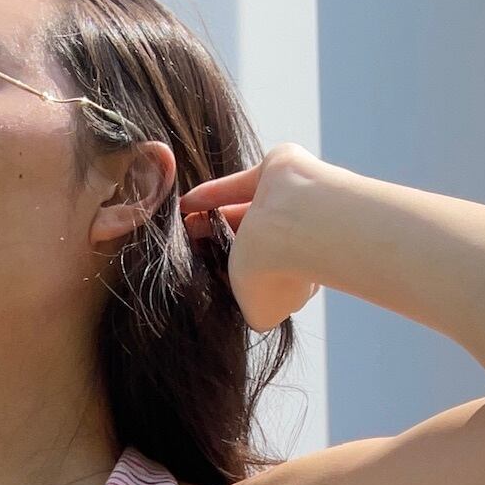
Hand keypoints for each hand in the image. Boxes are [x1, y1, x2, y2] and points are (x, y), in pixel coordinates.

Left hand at [178, 142, 326, 333]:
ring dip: (214, 219)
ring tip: (185, 225)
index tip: (211, 278)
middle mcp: (298, 239)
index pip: (265, 276)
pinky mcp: (280, 171)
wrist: (296, 226)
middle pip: (254, 243)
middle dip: (222, 246)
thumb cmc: (278, 274)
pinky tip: (188, 201)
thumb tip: (245, 306)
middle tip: (192, 248)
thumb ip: (250, 311)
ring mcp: (291, 203)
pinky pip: (240, 186)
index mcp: (299, 273)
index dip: (237, 278)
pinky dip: (213, 194)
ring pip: (248, 214)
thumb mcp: (260, 313)